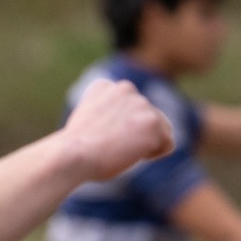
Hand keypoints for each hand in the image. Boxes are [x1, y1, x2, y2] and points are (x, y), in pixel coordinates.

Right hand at [57, 77, 175, 180]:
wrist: (72, 155)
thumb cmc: (76, 150)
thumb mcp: (89, 123)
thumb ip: (109, 115)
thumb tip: (125, 127)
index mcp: (106, 86)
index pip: (129, 109)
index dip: (122, 128)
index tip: (103, 137)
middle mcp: (125, 88)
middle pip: (148, 118)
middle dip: (137, 135)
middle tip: (113, 147)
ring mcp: (141, 103)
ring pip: (161, 129)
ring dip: (146, 144)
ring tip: (122, 150)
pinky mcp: (152, 122)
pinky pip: (168, 144)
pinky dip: (155, 154)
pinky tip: (133, 154)